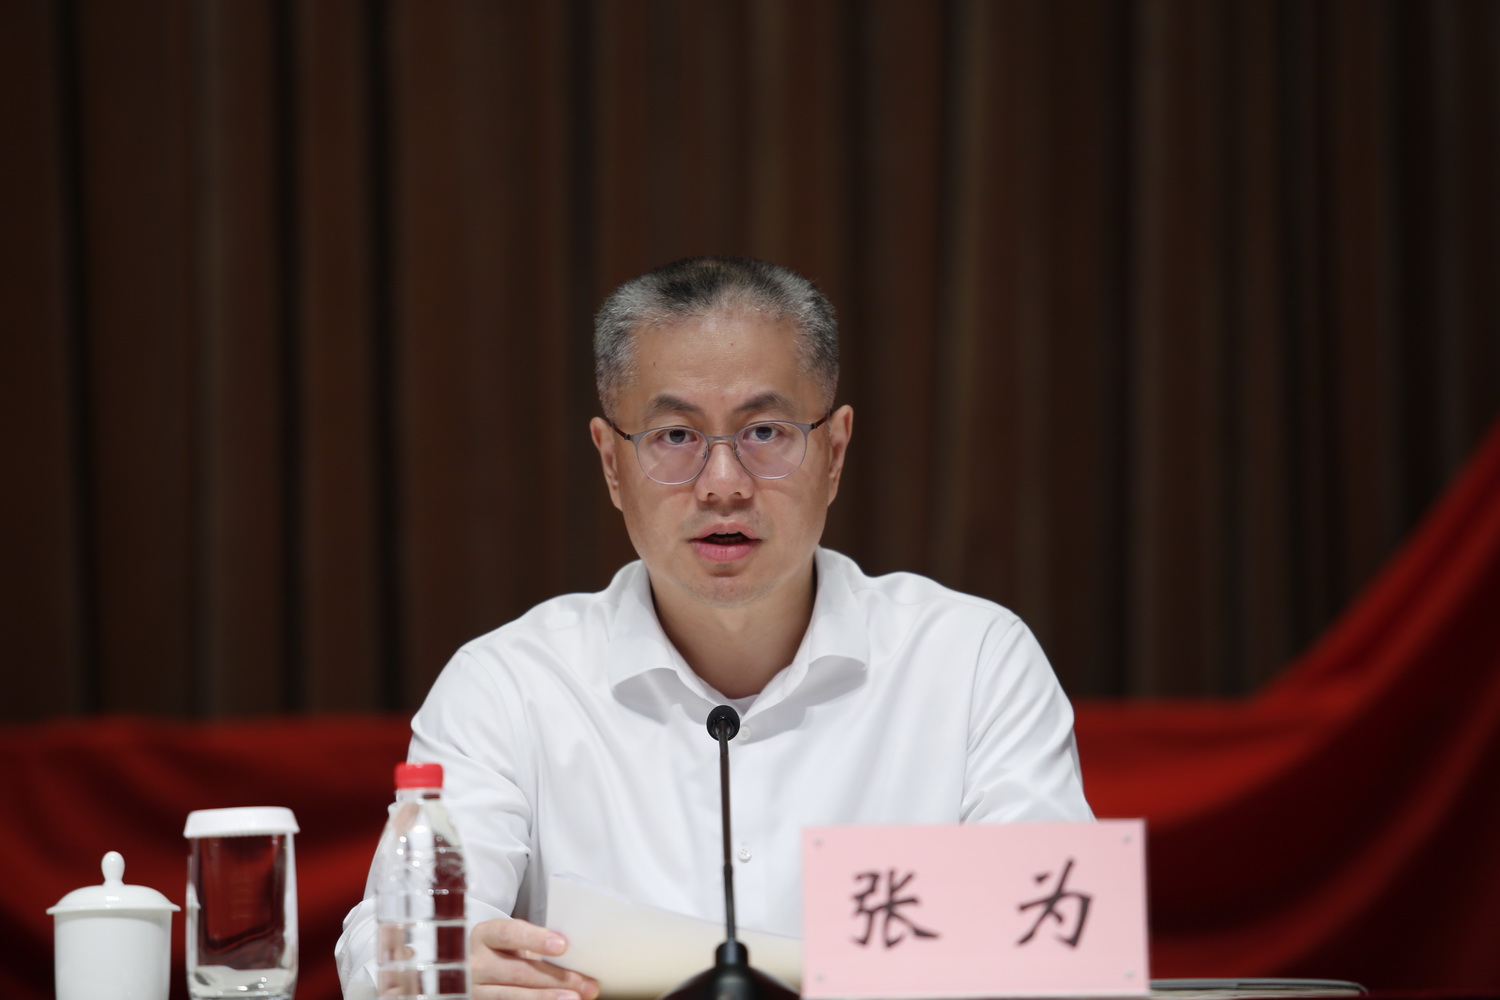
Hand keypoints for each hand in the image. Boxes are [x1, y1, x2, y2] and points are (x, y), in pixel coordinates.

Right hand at [470, 916, 600, 999]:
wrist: (477, 972)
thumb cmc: (504, 954)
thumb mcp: (513, 943)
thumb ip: (536, 944)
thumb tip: (578, 955)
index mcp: (485, 935)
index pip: (509, 934)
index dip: (535, 939)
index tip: (562, 946)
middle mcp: (476, 963)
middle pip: (519, 971)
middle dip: (556, 978)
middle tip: (585, 984)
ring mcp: (476, 989)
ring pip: (514, 996)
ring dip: (548, 998)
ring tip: (574, 998)